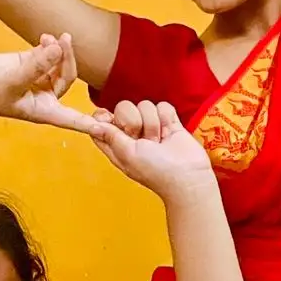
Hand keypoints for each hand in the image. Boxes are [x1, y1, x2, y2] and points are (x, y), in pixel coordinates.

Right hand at [0, 34, 103, 136]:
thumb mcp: (13, 80)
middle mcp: (44, 96)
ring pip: (60, 64)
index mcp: (44, 110)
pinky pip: (49, 54)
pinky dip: (49, 45)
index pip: (73, 119)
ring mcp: (38, 80)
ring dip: (59, 49)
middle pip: (68, 77)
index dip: (89, 124)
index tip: (107, 129)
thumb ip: (37, 65)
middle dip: (69, 59)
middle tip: (63, 39)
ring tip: (48, 37)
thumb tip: (59, 47)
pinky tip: (43, 37)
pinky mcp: (31, 65)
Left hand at [94, 99, 214, 200]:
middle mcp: (133, 134)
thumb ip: (110, 137)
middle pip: (123, 108)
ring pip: (144, 105)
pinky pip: (162, 106)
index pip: (101, 124)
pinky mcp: (169, 122)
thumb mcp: (127, 155)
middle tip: (141, 138)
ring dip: (153, 123)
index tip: (107, 118)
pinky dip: (167, 118)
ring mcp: (151, 127)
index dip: (102, 118)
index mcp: (117, 145)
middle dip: (133, 120)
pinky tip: (170, 133)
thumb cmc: (155, 171)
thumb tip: (92, 125)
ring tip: (159, 141)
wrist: (187, 175)